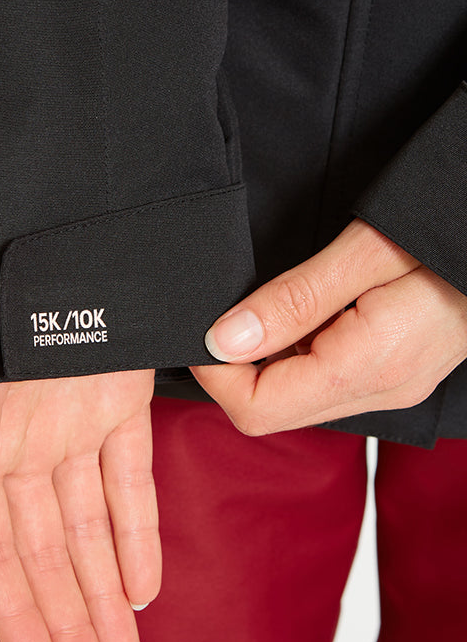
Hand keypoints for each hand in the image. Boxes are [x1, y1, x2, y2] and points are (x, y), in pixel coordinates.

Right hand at [0, 370, 158, 641]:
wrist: (53, 237)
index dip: (19, 616)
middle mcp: (28, 452)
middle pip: (51, 558)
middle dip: (73, 623)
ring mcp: (76, 430)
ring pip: (93, 530)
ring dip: (108, 593)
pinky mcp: (121, 403)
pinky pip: (131, 479)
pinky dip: (139, 531)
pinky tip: (144, 585)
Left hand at [192, 220, 466, 434]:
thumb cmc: (448, 229)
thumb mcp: (365, 252)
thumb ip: (291, 301)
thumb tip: (222, 340)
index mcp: (368, 367)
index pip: (258, 410)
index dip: (215, 375)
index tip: (199, 331)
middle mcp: (381, 392)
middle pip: (273, 411)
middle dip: (236, 369)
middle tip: (227, 313)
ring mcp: (392, 387)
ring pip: (297, 399)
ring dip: (267, 361)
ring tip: (269, 305)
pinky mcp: (396, 374)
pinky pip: (326, 382)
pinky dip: (298, 355)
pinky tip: (304, 311)